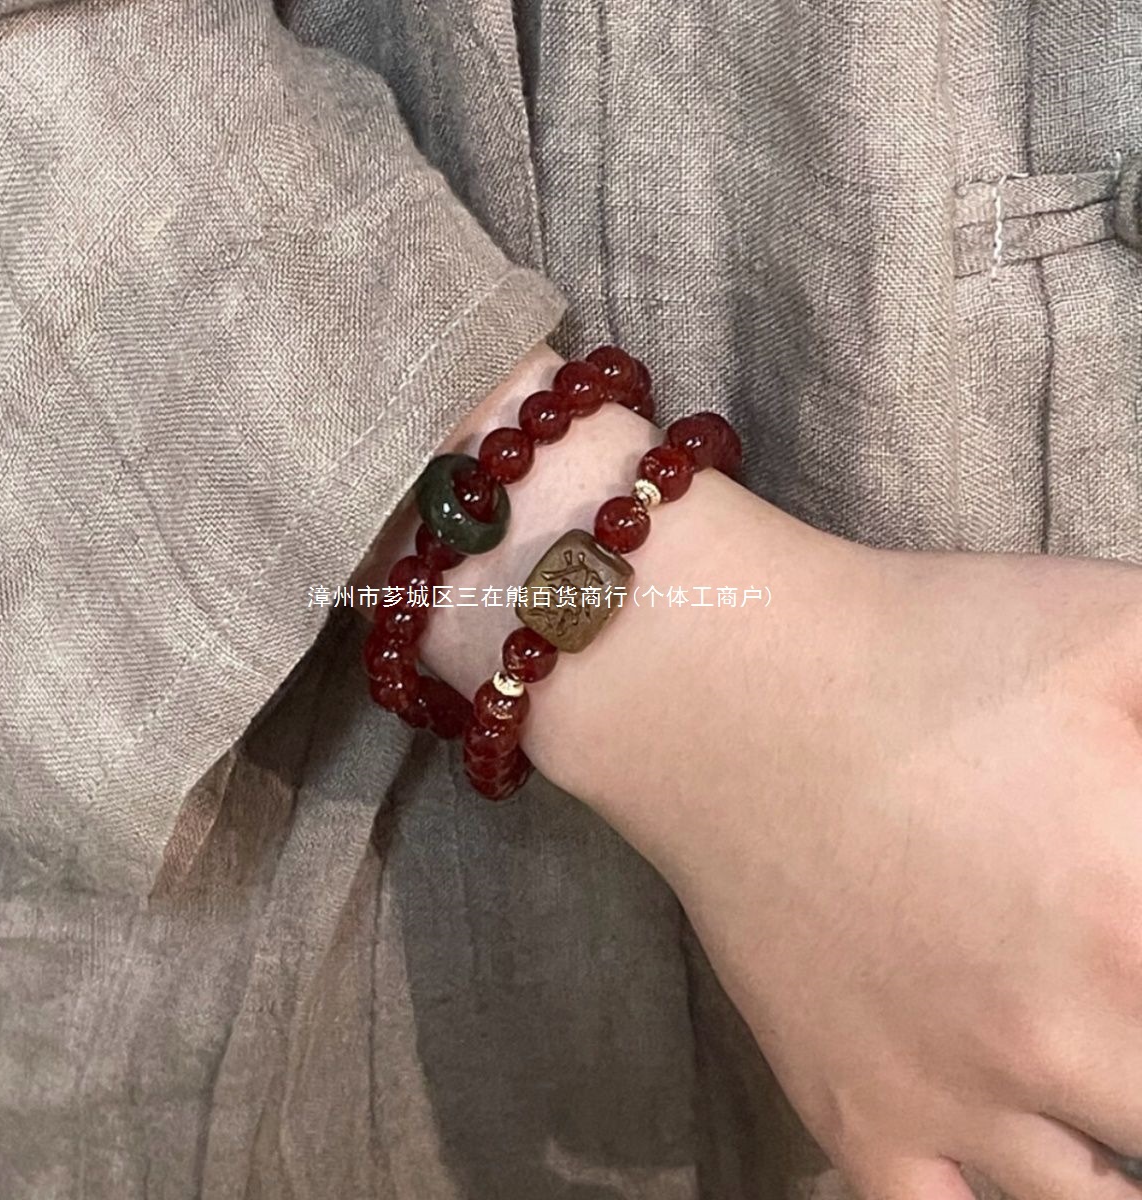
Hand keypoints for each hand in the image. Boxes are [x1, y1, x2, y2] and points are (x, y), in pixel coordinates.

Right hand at [571, 527, 1141, 1199]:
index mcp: (1133, 915)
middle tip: (1126, 981)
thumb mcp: (1119, 628)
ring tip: (1109, 1078)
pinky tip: (1042, 1166)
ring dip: (1129, 1152)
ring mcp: (950, 1098)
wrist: (718, 688)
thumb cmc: (915, 645)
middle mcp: (1060, 1039)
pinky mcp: (856, 1114)